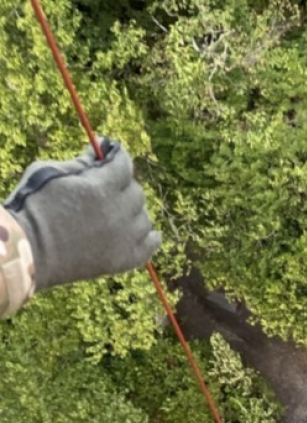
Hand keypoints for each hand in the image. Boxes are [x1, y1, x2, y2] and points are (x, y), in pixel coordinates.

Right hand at [4, 140, 161, 290]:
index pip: (124, 164)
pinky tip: (141, 232)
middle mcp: (117, 214)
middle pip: (136, 192)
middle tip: (106, 187)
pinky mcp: (122, 261)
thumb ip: (81, 162)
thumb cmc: (33, 207)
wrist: (28, 252)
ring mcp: (123, 240)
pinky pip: (150, 247)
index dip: (116, 156)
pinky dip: (148, 238)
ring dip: (133, 211)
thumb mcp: (51, 173)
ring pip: (144, 218)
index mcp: (100, 189)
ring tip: (116, 212)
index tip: (110, 154)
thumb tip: (100, 149)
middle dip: (122, 185)